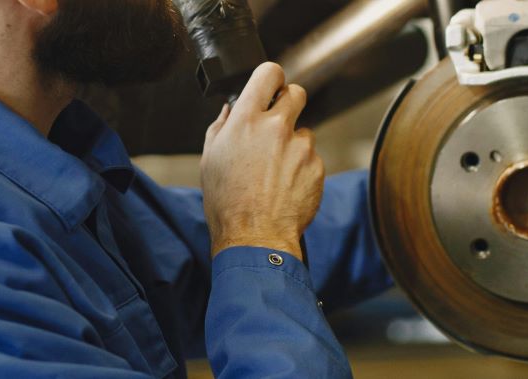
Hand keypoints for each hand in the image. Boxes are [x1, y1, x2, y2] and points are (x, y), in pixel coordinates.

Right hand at [201, 62, 324, 261]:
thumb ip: (221, 127)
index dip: (271, 78)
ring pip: (304, 130)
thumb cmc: (227, 202)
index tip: (270, 87)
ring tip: (275, 170)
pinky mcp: (317, 167)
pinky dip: (302, 167)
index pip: (269, 73)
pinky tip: (285, 186)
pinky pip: (312, 157)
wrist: (255, 236)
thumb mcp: (210, 159)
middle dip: (288, 102)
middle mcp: (276, 128)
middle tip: (278, 123)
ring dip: (293, 143)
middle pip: (296, 93)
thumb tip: (230, 110)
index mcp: (246, 120)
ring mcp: (301, 147)